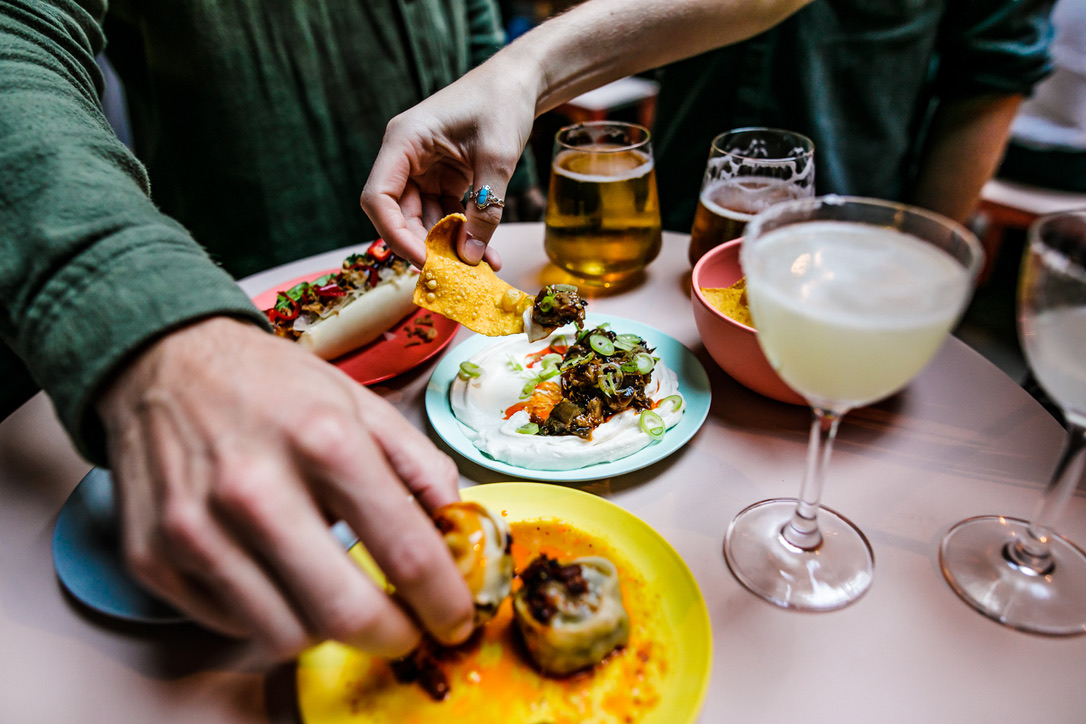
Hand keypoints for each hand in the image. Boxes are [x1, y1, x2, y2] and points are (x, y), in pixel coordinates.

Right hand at [95, 316, 474, 661]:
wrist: (163, 362)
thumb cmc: (273, 386)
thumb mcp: (362, 403)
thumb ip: (420, 466)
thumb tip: (457, 532)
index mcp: (324, 441)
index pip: (406, 553)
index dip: (443, 601)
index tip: (455, 619)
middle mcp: (255, 489)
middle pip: (345, 612)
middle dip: (393, 637)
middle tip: (407, 633)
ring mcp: (197, 528)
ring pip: (286, 634)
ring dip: (327, 627)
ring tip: (334, 590)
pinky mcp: (154, 558)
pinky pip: (233, 623)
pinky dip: (268, 612)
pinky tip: (276, 573)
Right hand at [360, 60, 537, 270]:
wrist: (518, 83)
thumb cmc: (502, 104)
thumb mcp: (497, 158)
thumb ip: (484, 208)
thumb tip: (470, 258)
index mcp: (404, 142)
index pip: (378, 198)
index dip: (395, 234)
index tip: (424, 260)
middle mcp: (406, 158)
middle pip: (400, 215)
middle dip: (426, 247)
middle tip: (455, 275)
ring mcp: (423, 170)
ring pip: (425, 221)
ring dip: (448, 247)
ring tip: (479, 269)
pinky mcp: (441, 179)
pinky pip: (445, 215)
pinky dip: (462, 235)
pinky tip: (484, 254)